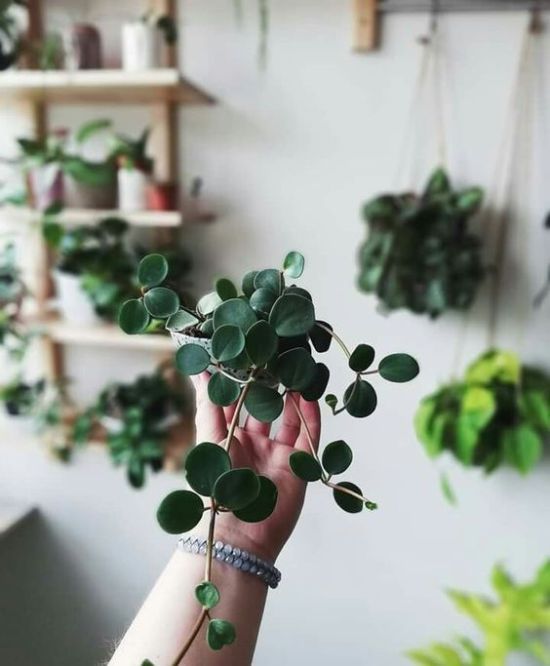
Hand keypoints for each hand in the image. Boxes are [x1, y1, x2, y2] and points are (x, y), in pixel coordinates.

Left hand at [191, 372, 320, 561]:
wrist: (238, 533)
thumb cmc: (216, 486)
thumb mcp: (211, 439)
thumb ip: (209, 405)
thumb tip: (199, 370)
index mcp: (229, 437)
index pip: (236, 401)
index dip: (241, 378)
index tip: (247, 352)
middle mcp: (254, 442)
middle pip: (265, 406)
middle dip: (271, 383)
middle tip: (277, 354)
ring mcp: (277, 453)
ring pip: (289, 416)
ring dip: (293, 395)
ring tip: (298, 368)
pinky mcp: (298, 464)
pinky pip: (307, 435)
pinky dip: (310, 415)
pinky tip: (309, 394)